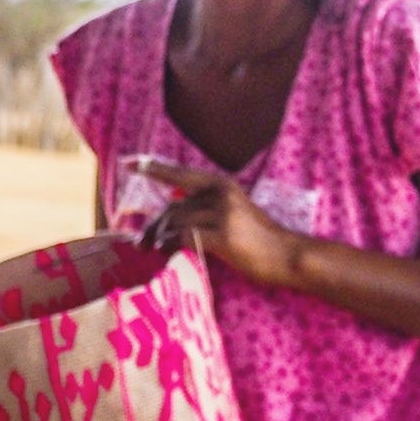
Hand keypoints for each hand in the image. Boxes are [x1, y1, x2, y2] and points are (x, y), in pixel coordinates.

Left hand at [136, 159, 297, 286]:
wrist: (289, 256)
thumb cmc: (263, 240)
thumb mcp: (236, 214)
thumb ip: (208, 210)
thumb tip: (172, 219)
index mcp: (223, 186)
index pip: (182, 174)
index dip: (154, 169)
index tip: (129, 164)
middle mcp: (220, 194)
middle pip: (174, 206)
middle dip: (154, 225)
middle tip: (140, 241)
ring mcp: (222, 214)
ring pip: (175, 221)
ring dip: (158, 237)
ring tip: (150, 250)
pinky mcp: (223, 236)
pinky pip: (183, 237)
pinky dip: (170, 245)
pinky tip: (166, 253)